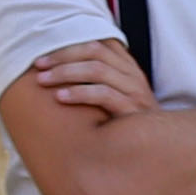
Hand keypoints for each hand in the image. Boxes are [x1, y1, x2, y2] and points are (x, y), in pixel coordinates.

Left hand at [17, 39, 156, 122]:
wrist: (157, 149)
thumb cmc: (126, 124)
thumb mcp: (114, 98)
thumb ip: (95, 83)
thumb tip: (57, 75)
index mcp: (127, 67)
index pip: (97, 45)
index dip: (68, 47)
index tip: (42, 58)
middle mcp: (132, 75)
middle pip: (94, 52)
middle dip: (62, 57)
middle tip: (38, 66)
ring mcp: (135, 91)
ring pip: (97, 69)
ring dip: (65, 72)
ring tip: (43, 81)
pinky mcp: (132, 110)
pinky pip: (104, 94)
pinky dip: (79, 93)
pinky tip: (60, 97)